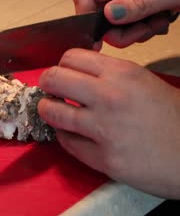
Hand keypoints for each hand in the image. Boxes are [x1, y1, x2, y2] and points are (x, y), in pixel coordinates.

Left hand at [37, 49, 179, 198]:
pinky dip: (64, 136)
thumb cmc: (174, 119)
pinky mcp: (102, 158)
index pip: (71, 57)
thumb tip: (77, 75)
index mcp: (123, 73)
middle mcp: (109, 97)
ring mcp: (103, 129)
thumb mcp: (146, 83)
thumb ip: (110, 76)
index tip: (63, 74)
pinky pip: (66, 142)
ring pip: (51, 111)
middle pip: (53, 79)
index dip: (62, 65)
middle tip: (52, 91)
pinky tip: (72, 134)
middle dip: (48, 84)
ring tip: (55, 112)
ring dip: (48, 110)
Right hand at [72, 0, 179, 47]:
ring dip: (135, 27)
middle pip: (98, 12)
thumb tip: (108, 16)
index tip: (98, 42)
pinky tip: (159, 15)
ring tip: (160, 20)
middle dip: (121, 31)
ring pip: (113, 16)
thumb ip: (139, 4)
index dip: (86, 20)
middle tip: (147, 30)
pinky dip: (140, 20)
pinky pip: (126, 10)